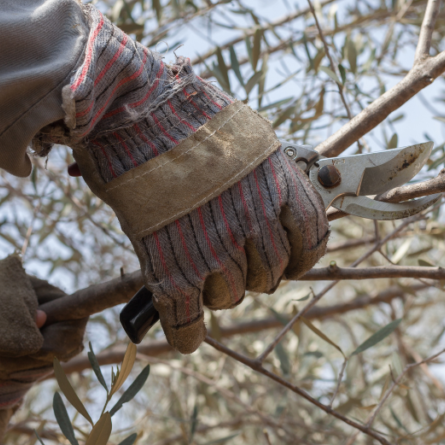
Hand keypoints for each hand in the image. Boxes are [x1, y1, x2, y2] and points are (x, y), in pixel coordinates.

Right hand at [37, 6, 328, 352]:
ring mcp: (215, 248)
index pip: (311, 240)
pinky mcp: (173, 268)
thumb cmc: (183, 112)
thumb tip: (265, 196)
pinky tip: (186, 336)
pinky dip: (187, 333)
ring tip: (198, 278)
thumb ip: (260, 173)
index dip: (300, 257)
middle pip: (269, 274)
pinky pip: (187, 320)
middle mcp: (255, 221)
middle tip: (228, 262)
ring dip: (216, 293)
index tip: (290, 261)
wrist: (133, 108)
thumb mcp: (244, 135)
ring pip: (229, 297)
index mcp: (279, 185)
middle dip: (253, 274)